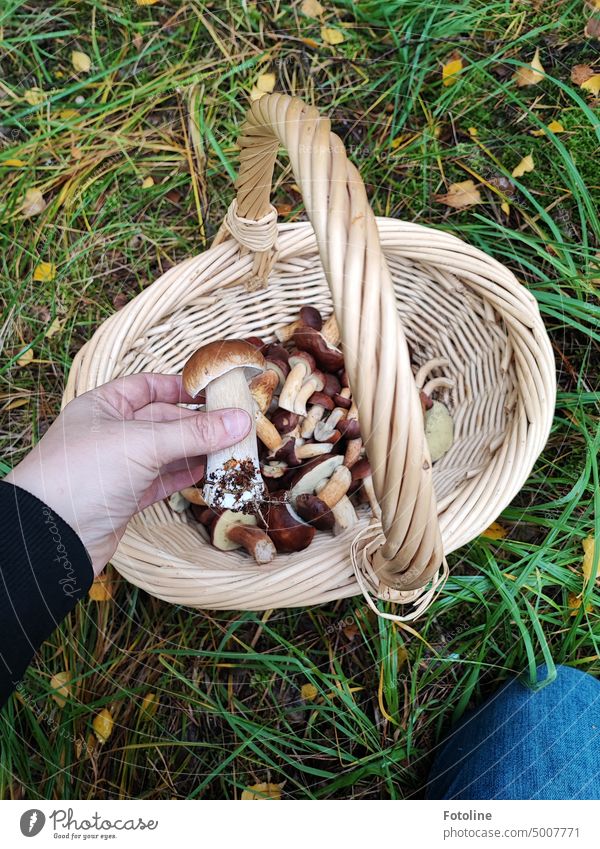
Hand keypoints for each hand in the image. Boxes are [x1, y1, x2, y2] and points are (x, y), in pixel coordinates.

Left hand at [5, 373, 249, 574]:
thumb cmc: (84, 473)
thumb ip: (194, 433)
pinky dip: (185, 476)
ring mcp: (118, 466)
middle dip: (198, 424)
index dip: (180, 387)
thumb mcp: (143, 444)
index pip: (147, 386)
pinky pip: (162, 480)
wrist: (50, 536)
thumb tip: (241, 420)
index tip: (215, 392)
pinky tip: (209, 473)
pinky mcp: (125, 497)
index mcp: (103, 406)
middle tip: (236, 427)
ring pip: (166, 453)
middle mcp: (110, 433)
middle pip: (164, 421)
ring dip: (197, 452)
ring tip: (232, 450)